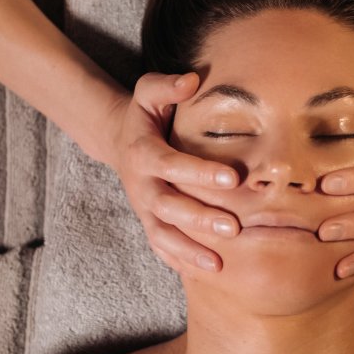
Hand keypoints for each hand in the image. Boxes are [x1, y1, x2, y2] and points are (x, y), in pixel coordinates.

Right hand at [106, 72, 240, 272]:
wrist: (119, 141)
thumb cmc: (145, 115)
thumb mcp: (148, 92)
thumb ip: (167, 86)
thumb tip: (192, 80)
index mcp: (144, 153)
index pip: (172, 165)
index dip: (200, 173)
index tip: (233, 179)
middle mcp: (142, 185)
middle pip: (168, 207)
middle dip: (200, 219)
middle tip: (234, 228)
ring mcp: (144, 209)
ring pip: (163, 234)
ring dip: (190, 250)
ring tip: (220, 264)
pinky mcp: (149, 223)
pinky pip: (161, 248)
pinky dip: (180, 262)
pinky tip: (207, 274)